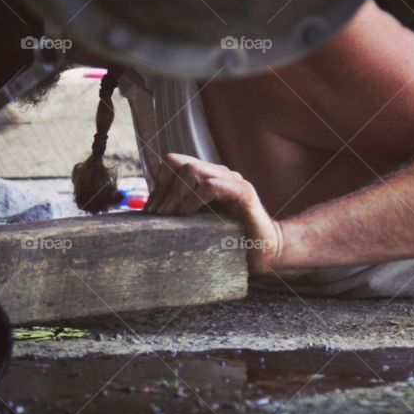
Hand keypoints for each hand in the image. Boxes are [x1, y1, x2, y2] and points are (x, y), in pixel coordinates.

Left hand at [143, 153, 282, 272]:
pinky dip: (194, 199)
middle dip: (163, 189)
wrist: (265, 251)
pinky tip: (187, 216)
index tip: (151, 211)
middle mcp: (219, 174)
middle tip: (158, 215)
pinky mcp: (244, 193)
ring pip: (192, 170)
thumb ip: (179, 212)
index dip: (158, 184)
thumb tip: (148, 214)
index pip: (172, 164)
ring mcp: (232, 181)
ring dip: (175, 194)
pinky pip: (212, 186)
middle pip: (178, 163)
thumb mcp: (197, 223)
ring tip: (170, 217)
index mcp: (207, 177)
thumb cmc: (229, 241)